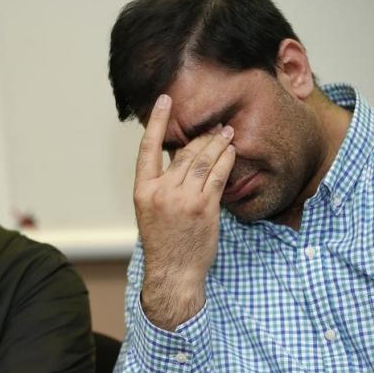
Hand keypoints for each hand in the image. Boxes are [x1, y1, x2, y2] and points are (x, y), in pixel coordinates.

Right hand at [134, 94, 235, 329]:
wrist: (173, 271)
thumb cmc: (163, 240)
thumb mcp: (150, 209)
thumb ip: (161, 182)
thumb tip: (178, 155)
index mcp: (143, 190)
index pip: (148, 148)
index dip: (158, 122)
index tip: (165, 101)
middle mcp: (161, 191)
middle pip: (183, 152)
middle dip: (201, 135)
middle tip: (215, 124)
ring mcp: (183, 199)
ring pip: (202, 160)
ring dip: (216, 143)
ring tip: (226, 133)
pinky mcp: (204, 207)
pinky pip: (217, 176)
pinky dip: (225, 161)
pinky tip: (230, 153)